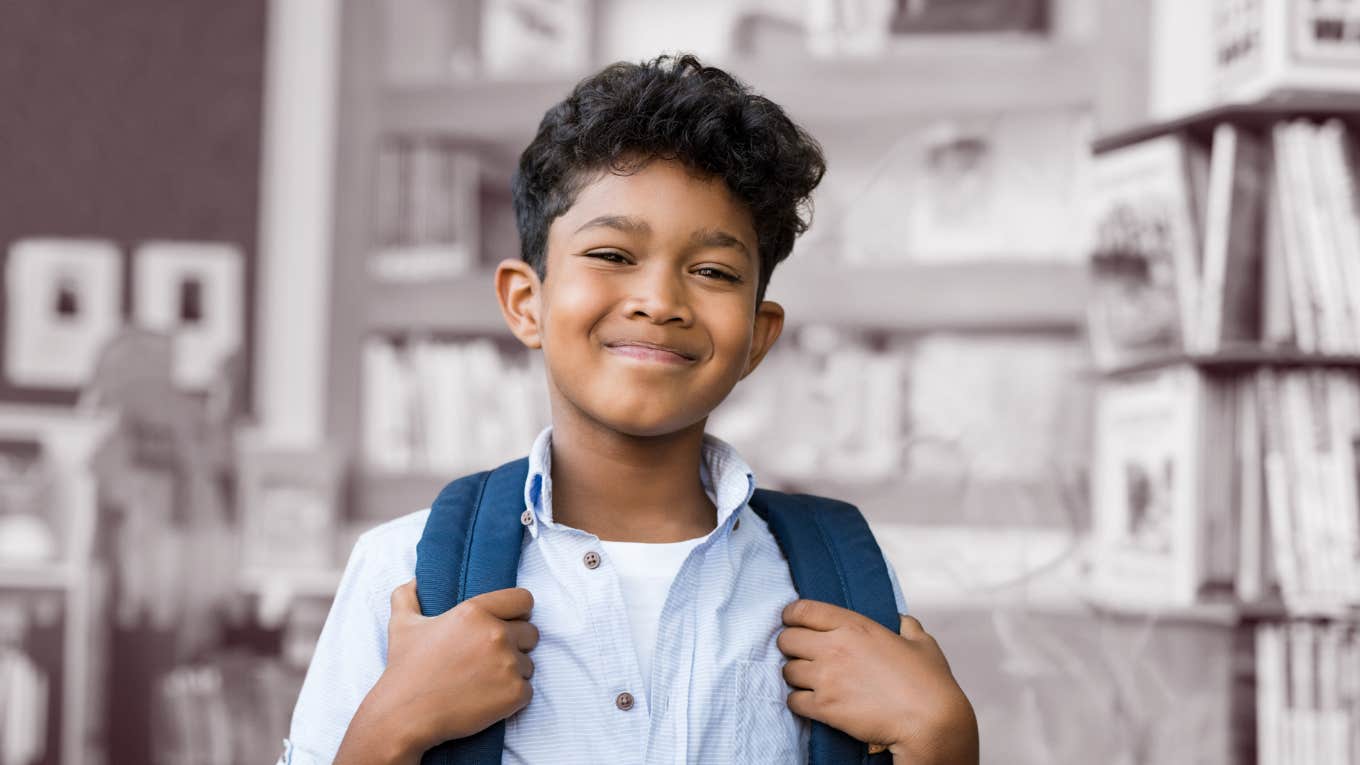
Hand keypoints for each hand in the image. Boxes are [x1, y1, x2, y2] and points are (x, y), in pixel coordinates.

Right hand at [337, 581, 538, 763]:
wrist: (405, 716)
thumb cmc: (406, 670)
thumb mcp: (402, 625)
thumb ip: (408, 596)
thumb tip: (415, 581)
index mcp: (475, 611)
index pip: (523, 599)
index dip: (519, 612)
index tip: (509, 623)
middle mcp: (496, 634)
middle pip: (531, 633)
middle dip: (515, 645)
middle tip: (489, 660)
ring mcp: (508, 664)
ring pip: (528, 664)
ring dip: (512, 672)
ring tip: (483, 681)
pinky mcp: (515, 693)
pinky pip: (527, 690)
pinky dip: (512, 697)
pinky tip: (488, 699)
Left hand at [777, 601, 977, 764]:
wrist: (930, 722)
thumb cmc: (929, 683)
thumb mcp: (922, 643)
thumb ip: (907, 626)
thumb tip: (901, 621)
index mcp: (855, 626)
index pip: (803, 610)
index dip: (792, 616)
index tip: (792, 622)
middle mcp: (834, 647)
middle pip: (786, 639)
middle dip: (791, 646)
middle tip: (802, 654)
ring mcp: (827, 678)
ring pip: (787, 670)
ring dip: (796, 675)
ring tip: (810, 680)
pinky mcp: (824, 707)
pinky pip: (793, 700)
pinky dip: (799, 702)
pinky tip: (813, 702)